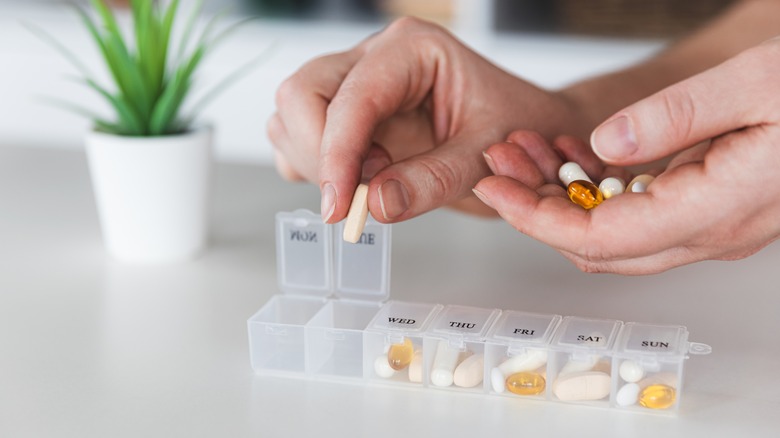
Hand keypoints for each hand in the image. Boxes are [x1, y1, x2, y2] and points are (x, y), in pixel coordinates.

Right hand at [268, 17, 582, 222]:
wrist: (528, 136)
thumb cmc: (517, 131)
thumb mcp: (487, 157)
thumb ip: (433, 180)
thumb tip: (374, 204)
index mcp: (412, 50)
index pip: (352, 95)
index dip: (338, 153)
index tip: (341, 207)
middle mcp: (375, 58)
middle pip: (301, 93)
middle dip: (318, 153)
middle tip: (355, 198)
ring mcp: (354, 84)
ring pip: (290, 115)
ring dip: (313, 162)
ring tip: (367, 187)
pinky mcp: (346, 116)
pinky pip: (298, 138)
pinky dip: (312, 168)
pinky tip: (356, 184)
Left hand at [474, 39, 779, 273]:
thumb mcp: (760, 83)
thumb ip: (680, 115)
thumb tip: (606, 142)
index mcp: (718, 208)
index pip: (600, 237)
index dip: (537, 219)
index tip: (495, 190)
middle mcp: (712, 231)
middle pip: (598, 245)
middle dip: (539, 210)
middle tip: (503, 166)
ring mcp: (714, 225)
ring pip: (615, 234)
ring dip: (564, 201)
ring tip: (529, 155)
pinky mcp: (714, 207)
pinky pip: (640, 216)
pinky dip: (597, 193)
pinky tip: (578, 157)